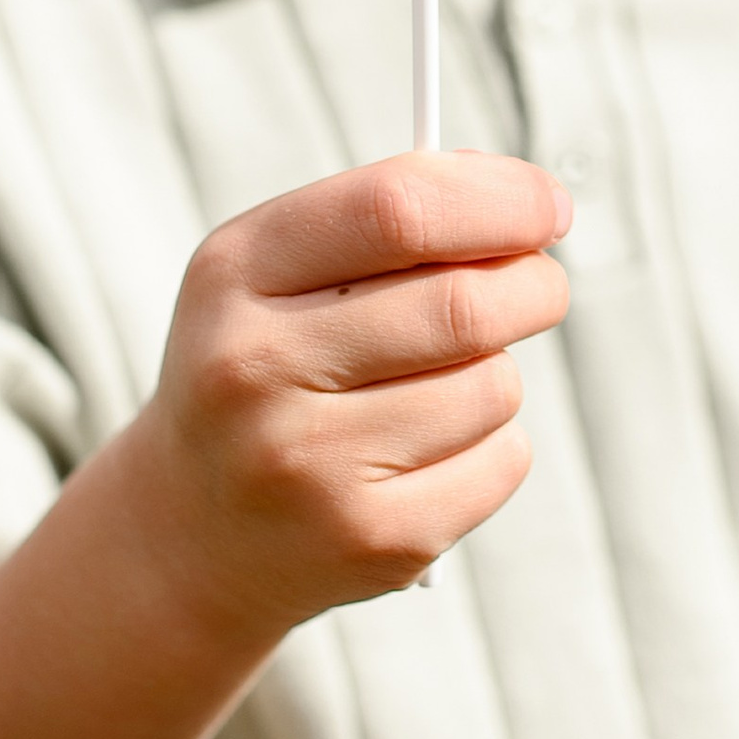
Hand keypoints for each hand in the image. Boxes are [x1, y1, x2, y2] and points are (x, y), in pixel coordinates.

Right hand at [136, 153, 571, 635]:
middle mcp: (257, 368)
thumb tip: (524, 198)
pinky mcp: (370, 540)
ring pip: (492, 385)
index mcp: (235, 274)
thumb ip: (385, 221)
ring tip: (439, 387)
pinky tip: (429, 453)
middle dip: (533, 284)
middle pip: (463, 303)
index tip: (546, 205)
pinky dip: (495, 446)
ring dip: (496, 373)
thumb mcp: (275, 275)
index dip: (499, 198)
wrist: (192, 533)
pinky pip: (501, 463)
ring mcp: (311, 464)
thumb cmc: (264, 372)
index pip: (396, 208)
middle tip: (540, 285)